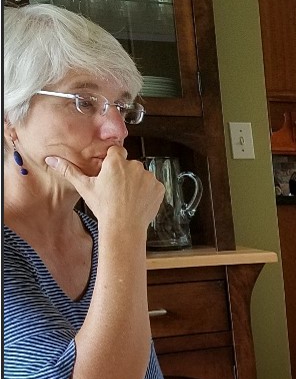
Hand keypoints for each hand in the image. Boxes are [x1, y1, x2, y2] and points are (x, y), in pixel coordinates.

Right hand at [45, 146, 163, 234]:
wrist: (124, 227)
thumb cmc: (104, 208)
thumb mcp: (85, 187)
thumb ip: (69, 170)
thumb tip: (52, 160)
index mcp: (116, 162)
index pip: (116, 151)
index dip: (113, 161)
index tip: (110, 171)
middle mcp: (134, 166)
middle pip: (129, 164)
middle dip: (124, 173)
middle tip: (116, 189)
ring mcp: (149, 177)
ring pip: (142, 175)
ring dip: (137, 182)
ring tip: (127, 197)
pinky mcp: (159, 188)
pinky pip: (153, 186)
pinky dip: (148, 192)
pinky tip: (138, 201)